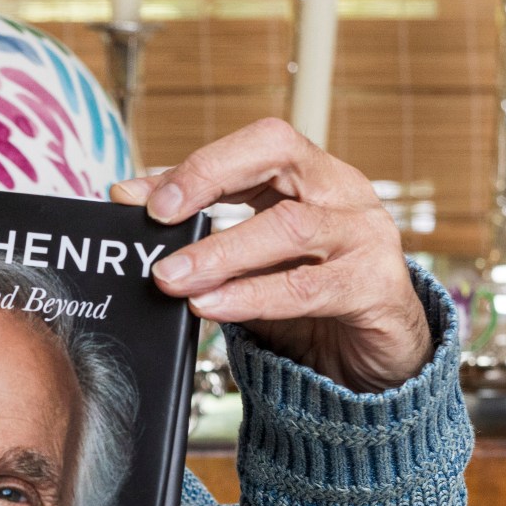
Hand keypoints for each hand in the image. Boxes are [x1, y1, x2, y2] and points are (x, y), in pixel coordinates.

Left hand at [112, 118, 432, 392]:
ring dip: (220, 252)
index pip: (258, 143)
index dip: (200, 163)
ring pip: (288, 227)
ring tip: (171, 276)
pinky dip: (251, 296)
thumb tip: (129, 200)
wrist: (375, 361)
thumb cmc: (311, 301)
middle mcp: (344, 193)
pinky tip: (211, 306)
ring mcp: (366, 237)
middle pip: (279, 154)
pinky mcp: (376, 287)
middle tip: (157, 219)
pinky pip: (306, 287)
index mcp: (314, 175)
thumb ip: (202, 230)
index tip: (139, 196)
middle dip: (209, 180)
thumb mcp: (252, 261)